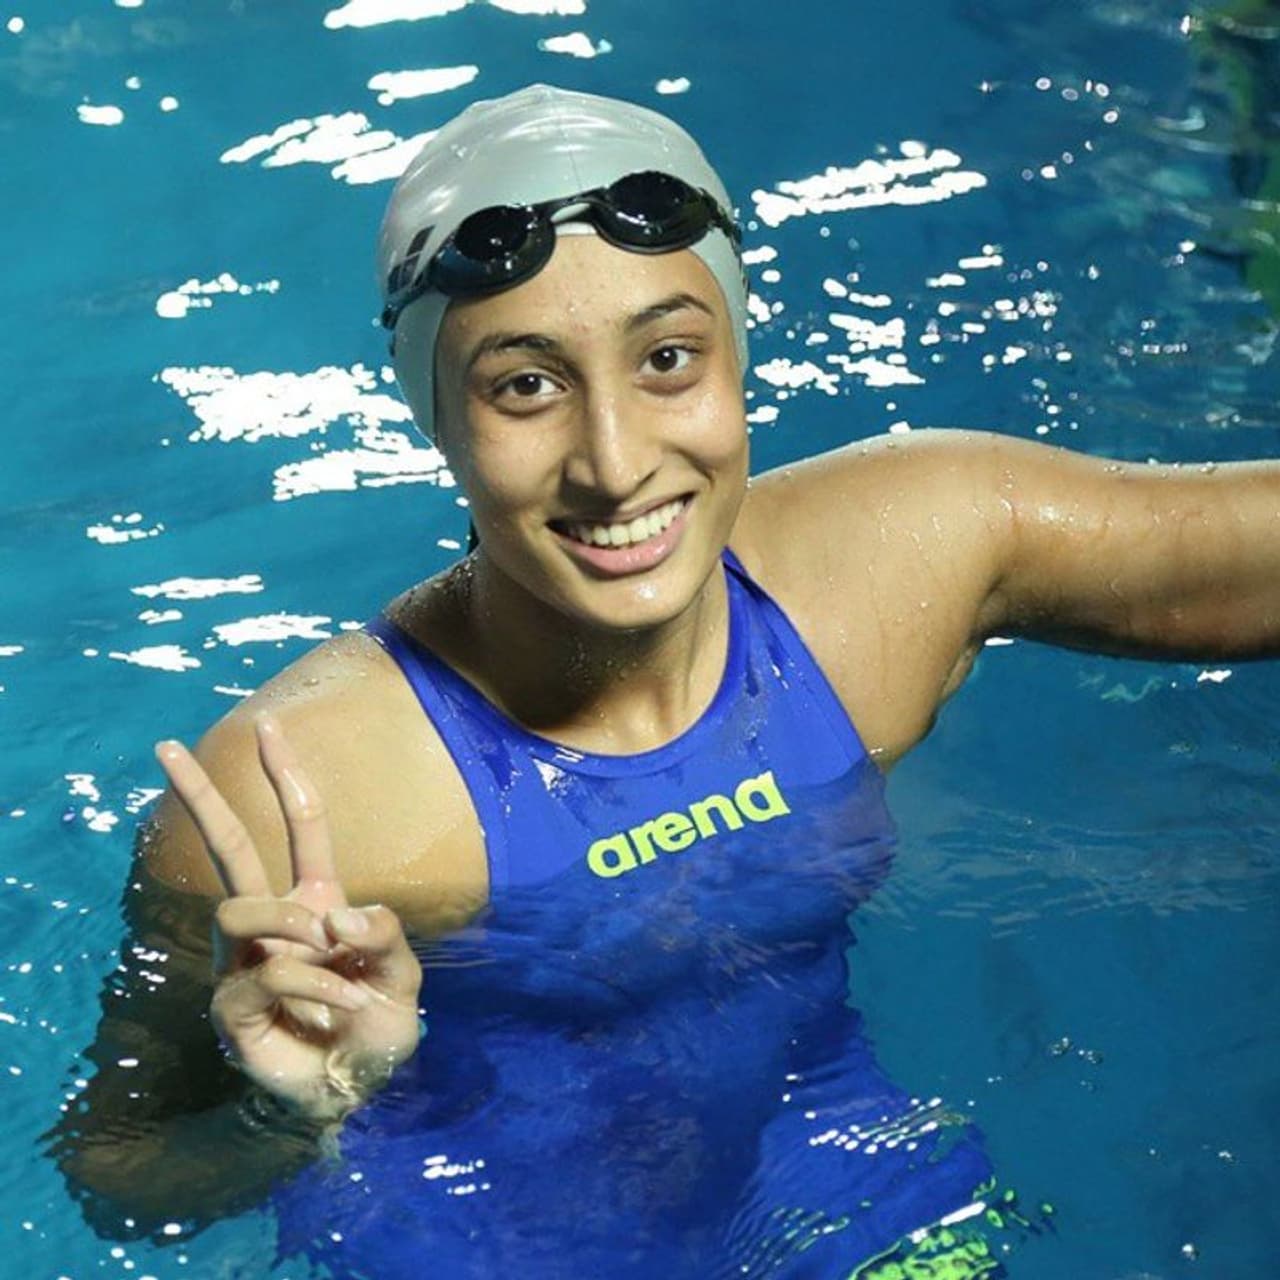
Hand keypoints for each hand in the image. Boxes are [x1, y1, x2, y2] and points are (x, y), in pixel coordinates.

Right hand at [155, 714, 422, 1120]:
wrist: (358, 1088)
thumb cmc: (378, 1025)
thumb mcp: (402, 974)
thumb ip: (384, 934)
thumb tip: (332, 911)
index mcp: (318, 899)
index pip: (300, 825)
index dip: (285, 775)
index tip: (267, 725)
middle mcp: (277, 921)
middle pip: (230, 847)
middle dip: (200, 795)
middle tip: (166, 747)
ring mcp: (247, 959)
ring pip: (243, 906)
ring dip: (293, 926)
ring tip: (331, 958)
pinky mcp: (232, 1004)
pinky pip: (267, 970)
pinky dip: (316, 984)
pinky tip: (341, 1003)